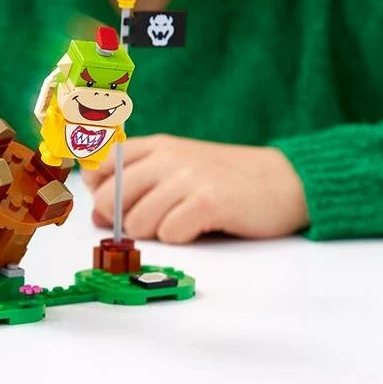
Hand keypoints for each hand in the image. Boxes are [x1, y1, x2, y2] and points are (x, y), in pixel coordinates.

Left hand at [82, 135, 308, 243]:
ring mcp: (187, 178)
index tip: (115, 205)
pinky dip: (180, 238)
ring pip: (137, 222)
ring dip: (155, 232)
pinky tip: (198, 227)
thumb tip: (97, 216)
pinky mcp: (208, 202)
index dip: (98, 193)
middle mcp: (166, 157)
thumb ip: (136, 186)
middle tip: (151, 221)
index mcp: (155, 145)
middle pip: (109, 198)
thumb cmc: (225, 179)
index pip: (98, 167)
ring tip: (180, 222)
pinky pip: (169, 234)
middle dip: (121, 220)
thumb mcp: (177, 169)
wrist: (286, 181)